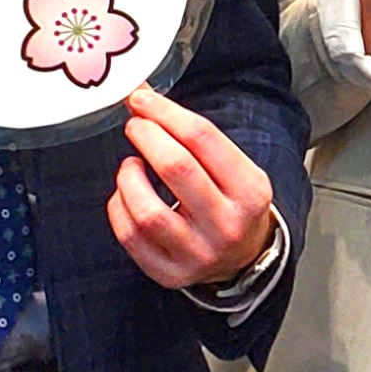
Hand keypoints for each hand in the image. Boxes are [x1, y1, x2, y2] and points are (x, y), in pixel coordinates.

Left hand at [110, 85, 279, 289]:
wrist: (242, 257)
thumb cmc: (232, 204)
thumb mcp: (233, 168)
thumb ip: (194, 137)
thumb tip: (144, 99)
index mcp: (250, 192)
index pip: (203, 139)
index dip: (165, 112)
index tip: (142, 100)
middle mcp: (227, 225)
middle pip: (176, 167)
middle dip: (146, 136)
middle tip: (136, 126)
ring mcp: (198, 253)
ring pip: (147, 210)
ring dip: (128, 178)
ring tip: (131, 166)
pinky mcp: (169, 272)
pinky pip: (130, 236)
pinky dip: (119, 207)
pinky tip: (127, 196)